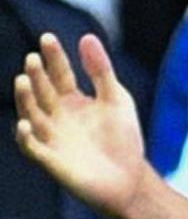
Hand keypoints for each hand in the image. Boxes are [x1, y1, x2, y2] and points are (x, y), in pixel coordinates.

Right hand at [13, 34, 148, 218]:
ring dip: (25, 98)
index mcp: (71, 99)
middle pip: (42, 91)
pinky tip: (25, 124)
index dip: (53, 57)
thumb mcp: (116, 101)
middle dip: (37, 75)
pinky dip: (25, 137)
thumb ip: (102, 72)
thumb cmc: (123, 140)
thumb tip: (87, 37)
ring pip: (30, 114)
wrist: (131, 181)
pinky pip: (31, 147)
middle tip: (35, 58)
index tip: (48, 38)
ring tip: (24, 80)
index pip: (58, 73)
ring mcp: (51, 137)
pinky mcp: (51, 159)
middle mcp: (56, 115)